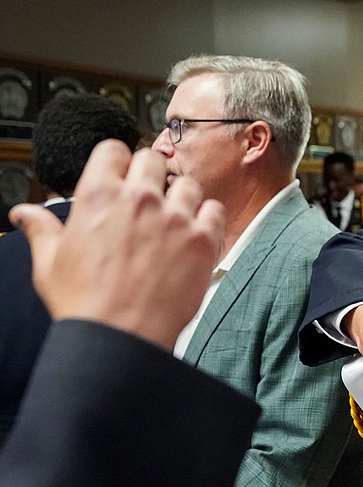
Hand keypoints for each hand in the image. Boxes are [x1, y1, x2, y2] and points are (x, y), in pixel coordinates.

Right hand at [9, 140, 224, 350]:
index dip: (117, 161)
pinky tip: (197, 234)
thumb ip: (42, 229)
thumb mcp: (50, 263)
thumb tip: (24, 213)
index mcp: (98, 195)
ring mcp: (174, 217)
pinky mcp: (202, 239)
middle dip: (149, 175)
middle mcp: (139, 199)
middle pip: (152, 160)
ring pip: (187, 184)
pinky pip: (215, 211)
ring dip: (181, 197)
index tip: (120, 174)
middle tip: (148, 199)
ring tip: (174, 219)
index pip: (113, 150)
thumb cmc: (85, 303)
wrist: (121, 336)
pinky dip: (208, 218)